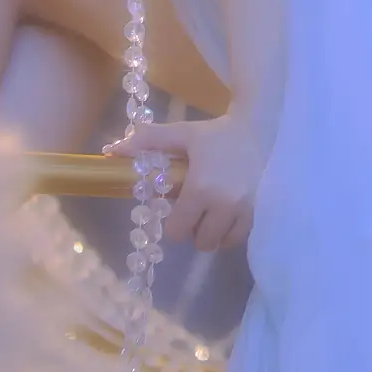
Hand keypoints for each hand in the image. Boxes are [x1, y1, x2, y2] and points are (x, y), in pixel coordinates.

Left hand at [116, 112, 264, 251]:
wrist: (259, 127)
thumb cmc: (215, 133)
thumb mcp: (182, 133)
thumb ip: (148, 141)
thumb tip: (111, 150)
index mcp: (201, 187)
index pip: (178, 230)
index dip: (173, 223)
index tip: (176, 207)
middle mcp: (224, 204)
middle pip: (201, 242)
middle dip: (194, 230)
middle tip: (194, 211)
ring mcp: (245, 210)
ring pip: (221, 243)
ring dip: (213, 233)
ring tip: (211, 213)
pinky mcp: (259, 212)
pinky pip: (239, 237)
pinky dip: (230, 232)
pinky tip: (228, 214)